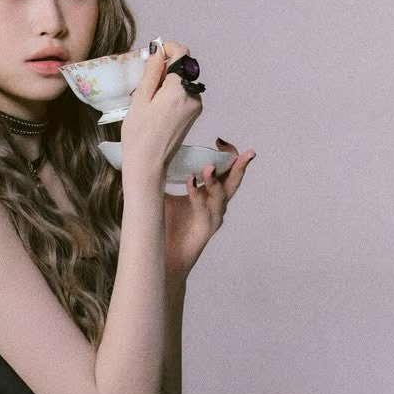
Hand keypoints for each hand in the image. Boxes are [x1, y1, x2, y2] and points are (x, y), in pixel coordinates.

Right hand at [121, 40, 202, 175]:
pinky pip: (184, 94)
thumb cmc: (139, 136)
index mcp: (179, 90)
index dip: (168, 48)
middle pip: (183, 67)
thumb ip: (151, 72)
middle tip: (145, 80)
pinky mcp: (193, 115)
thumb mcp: (140, 100)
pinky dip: (172, 93)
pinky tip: (156, 107)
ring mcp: (195, 107)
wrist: (148, 165)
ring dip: (167, 81)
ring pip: (183, 81)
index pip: (182, 54)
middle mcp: (193, 97)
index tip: (155, 53)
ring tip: (148, 98)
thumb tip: (159, 52)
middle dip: (165, 67)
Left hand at [164, 137, 255, 279]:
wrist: (164, 253)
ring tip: (208, 167)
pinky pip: (203, 207)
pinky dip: (196, 194)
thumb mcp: (164, 194)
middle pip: (234, 181)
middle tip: (246, 152)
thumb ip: (162, 176)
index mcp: (210, 192)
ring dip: (214, 179)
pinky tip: (190, 182)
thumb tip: (147, 155)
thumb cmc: (166, 224)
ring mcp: (214, 215)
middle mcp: (216, 203)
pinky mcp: (206, 227)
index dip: (226, 154)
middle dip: (240, 165)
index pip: (226, 170)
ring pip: (221, 194)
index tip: (218, 140)